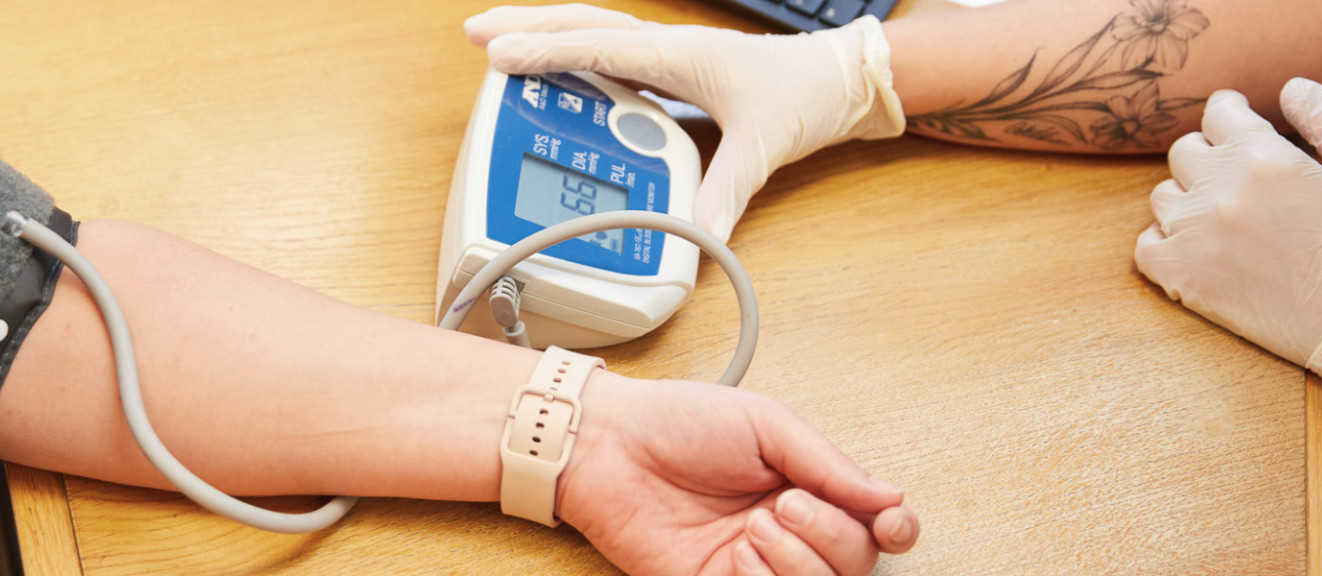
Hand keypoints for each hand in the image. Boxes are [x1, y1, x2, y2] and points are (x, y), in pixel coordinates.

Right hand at [464, 4, 904, 242]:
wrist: (845, 79)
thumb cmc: (808, 94)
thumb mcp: (765, 145)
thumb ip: (727, 191)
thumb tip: (698, 234)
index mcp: (678, 53)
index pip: (596, 47)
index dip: (544, 53)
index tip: (498, 58)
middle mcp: (667, 45)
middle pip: (582, 25)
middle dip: (527, 27)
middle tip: (475, 35)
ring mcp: (670, 54)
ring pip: (595, 35)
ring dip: (549, 37)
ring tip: (504, 48)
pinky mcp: (677, 69)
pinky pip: (614, 55)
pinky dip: (578, 57)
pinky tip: (564, 76)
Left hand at [560, 373, 917, 574]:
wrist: (606, 446)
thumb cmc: (678, 423)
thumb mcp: (766, 425)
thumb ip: (828, 464)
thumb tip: (890, 497)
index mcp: (806, 486)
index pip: (873, 525)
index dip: (896, 530)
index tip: (891, 522)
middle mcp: (787, 532)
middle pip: (856, 563)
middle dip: (832, 536)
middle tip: (785, 505)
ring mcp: (752, 566)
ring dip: (799, 561)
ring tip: (756, 525)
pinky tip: (741, 554)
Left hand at [1133, 78, 1321, 431]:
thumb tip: (1287, 88)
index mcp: (1263, 158)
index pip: (1218, 112)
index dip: (1229, 111)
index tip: (1237, 120)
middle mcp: (1219, 192)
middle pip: (1185, 151)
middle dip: (1210, 153)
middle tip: (1236, 172)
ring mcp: (1196, 238)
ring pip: (1163, 197)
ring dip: (1187, 198)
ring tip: (1222, 213)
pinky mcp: (1186, 281)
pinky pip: (1145, 248)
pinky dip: (1162, 242)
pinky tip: (1194, 246)